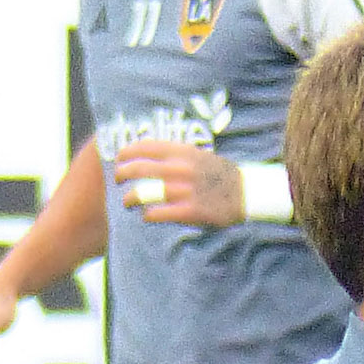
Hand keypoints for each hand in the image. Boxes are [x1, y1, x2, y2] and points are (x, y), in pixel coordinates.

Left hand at [113, 140, 243, 226]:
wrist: (246, 193)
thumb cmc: (220, 174)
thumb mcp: (198, 155)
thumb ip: (176, 155)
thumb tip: (151, 156)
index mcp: (181, 152)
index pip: (143, 147)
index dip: (126, 153)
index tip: (119, 159)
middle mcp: (180, 169)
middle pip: (138, 169)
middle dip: (121, 175)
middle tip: (117, 180)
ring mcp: (184, 190)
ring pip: (144, 193)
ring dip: (130, 199)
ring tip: (127, 202)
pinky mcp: (190, 211)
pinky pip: (158, 213)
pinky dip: (148, 215)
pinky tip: (146, 216)